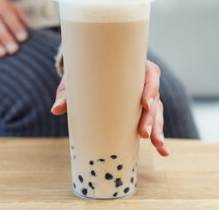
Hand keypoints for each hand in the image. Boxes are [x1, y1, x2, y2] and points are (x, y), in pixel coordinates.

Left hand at [51, 60, 168, 156]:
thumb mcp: (77, 80)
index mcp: (133, 67)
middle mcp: (143, 82)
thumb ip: (68, 93)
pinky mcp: (142, 111)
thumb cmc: (86, 72)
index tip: (144, 104)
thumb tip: (56, 109)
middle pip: (154, 98)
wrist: (88, 71)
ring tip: (158, 146)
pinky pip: (154, 123)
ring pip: (157, 112)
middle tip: (143, 133)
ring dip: (158, 129)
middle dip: (151, 117)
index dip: (150, 89)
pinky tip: (162, 152)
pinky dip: (158, 137)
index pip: (149, 74)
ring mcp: (144, 97)